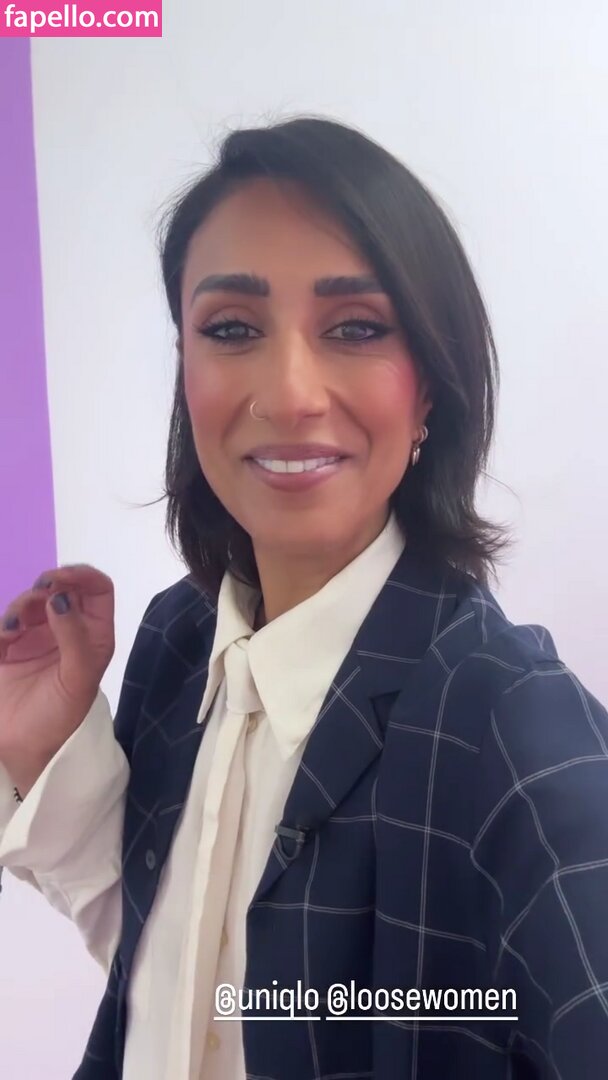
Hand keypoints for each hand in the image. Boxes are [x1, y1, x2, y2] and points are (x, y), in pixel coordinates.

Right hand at [0, 564, 115, 793]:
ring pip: (32, 599)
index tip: (61, 578)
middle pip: (62, 587)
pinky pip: (8, 619)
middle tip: (38, 595)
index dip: (83, 575)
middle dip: (49, 584)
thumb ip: (74, 637)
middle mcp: (69, 630)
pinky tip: (6, 637)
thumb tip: (60, 598)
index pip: (98, 589)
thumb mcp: (78, 678)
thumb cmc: (60, 716)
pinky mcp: (10, 645)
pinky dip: (6, 621)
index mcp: (94, 635)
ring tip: (16, 626)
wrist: (24, 749)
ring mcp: (38, 636)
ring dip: (24, 603)